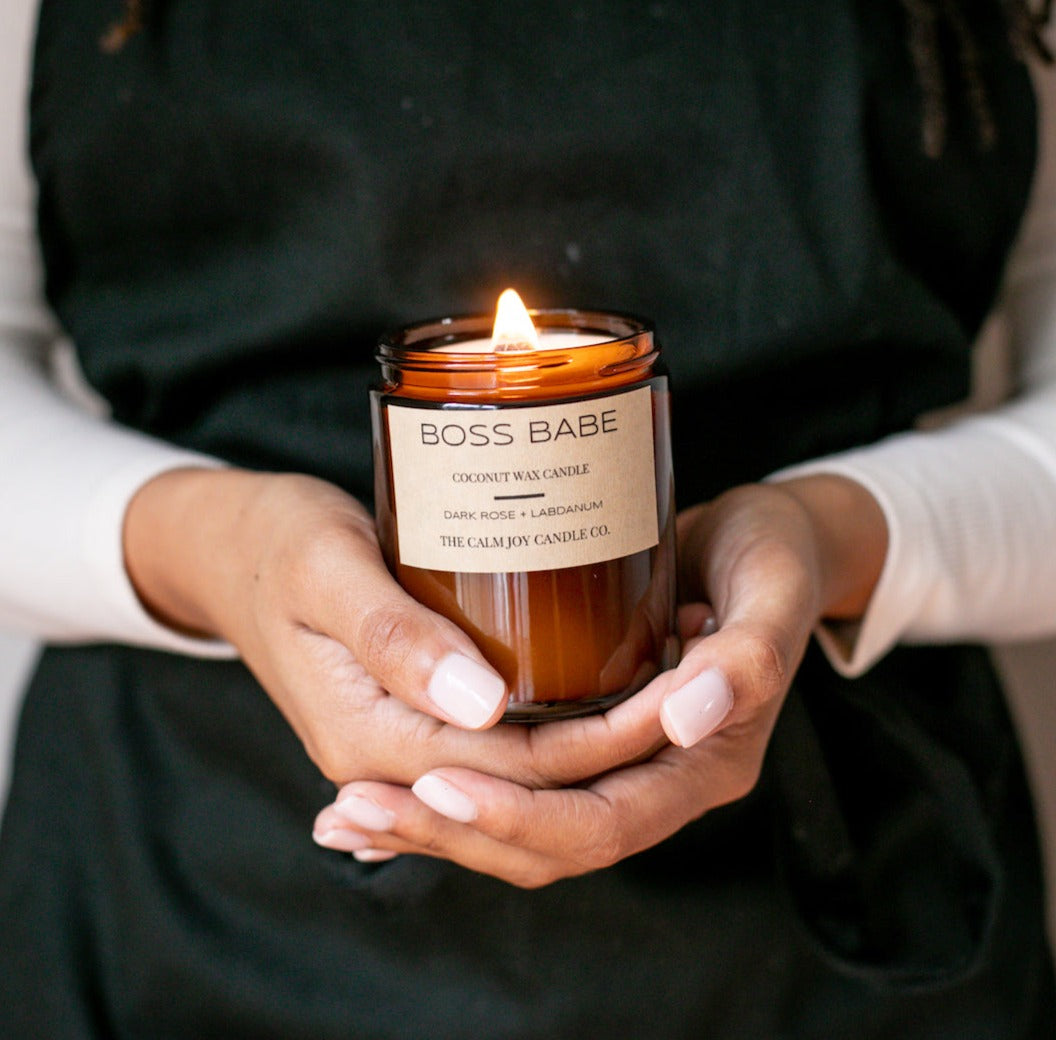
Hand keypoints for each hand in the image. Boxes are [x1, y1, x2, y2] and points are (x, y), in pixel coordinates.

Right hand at [122, 468, 667, 787]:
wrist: (227, 549)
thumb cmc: (275, 542)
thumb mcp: (326, 571)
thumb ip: (395, 639)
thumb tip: (482, 706)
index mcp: (369, 739)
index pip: (512, 772)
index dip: (602, 743)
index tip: (677, 693)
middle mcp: (389, 761)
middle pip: (529, 787)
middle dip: (619, 748)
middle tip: (698, 686)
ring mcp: (402, 745)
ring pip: (522, 777)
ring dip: (599, 746)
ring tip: (674, 687)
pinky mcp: (416, 717)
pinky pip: (501, 748)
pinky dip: (561, 730)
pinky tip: (613, 691)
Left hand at [312, 476, 887, 883]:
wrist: (766, 541)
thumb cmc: (773, 557)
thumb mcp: (772, 590)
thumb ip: (746, 655)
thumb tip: (684, 717)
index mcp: (706, 767)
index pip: (602, 824)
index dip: (520, 815)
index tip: (438, 786)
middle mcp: (660, 779)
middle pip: (549, 843)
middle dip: (453, 832)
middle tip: (355, 809)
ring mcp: (623, 761)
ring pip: (525, 823)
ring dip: (440, 824)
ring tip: (346, 812)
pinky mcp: (590, 730)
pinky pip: (520, 783)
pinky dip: (456, 793)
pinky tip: (387, 787)